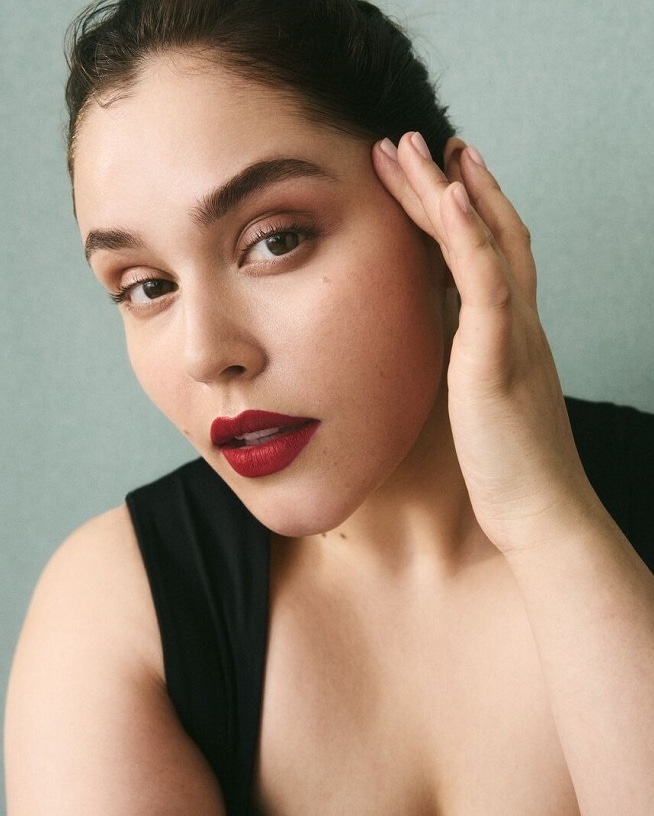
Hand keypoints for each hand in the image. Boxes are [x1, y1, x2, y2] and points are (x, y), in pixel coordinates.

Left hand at [373, 133, 602, 552]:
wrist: (542, 517)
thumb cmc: (509, 471)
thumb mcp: (479, 407)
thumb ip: (464, 370)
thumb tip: (433, 353)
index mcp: (508, 334)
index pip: (486, 256)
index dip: (464, 211)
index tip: (437, 175)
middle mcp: (516, 323)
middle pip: (484, 233)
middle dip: (448, 184)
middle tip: (417, 140)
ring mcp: (512, 335)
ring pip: (483, 243)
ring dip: (449, 189)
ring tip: (416, 145)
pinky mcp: (500, 357)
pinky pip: (486, 282)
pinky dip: (469, 234)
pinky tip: (449, 193)